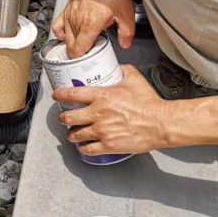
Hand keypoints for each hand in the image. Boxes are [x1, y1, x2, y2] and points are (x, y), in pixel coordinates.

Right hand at [51, 0, 134, 56]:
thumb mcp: (125, 11)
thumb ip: (127, 31)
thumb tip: (125, 44)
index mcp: (89, 25)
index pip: (78, 50)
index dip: (83, 60)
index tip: (89, 62)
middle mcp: (76, 22)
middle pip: (71, 47)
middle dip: (79, 54)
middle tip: (91, 55)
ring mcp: (69, 16)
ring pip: (65, 39)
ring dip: (73, 44)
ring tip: (85, 44)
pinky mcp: (66, 10)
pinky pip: (57, 27)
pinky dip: (61, 34)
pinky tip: (69, 35)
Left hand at [52, 65, 169, 155]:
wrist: (161, 122)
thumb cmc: (149, 102)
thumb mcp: (134, 78)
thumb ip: (121, 70)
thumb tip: (115, 67)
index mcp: (101, 95)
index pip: (71, 93)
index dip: (59, 94)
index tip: (56, 95)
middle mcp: (97, 113)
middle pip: (68, 117)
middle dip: (63, 118)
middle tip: (63, 117)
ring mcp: (102, 130)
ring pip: (75, 134)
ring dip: (71, 134)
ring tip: (71, 134)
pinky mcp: (109, 145)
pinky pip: (88, 149)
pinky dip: (83, 148)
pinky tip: (83, 146)